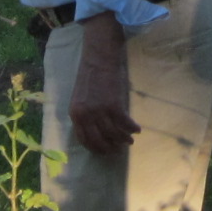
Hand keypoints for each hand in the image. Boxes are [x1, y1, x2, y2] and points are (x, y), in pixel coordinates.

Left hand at [69, 15, 136, 156]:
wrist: (98, 59)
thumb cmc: (90, 76)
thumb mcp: (80, 98)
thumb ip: (84, 114)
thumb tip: (95, 130)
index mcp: (75, 114)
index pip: (84, 139)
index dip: (96, 148)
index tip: (105, 151)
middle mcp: (85, 115)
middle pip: (99, 140)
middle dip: (110, 148)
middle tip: (118, 150)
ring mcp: (99, 111)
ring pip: (113, 133)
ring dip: (123, 139)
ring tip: (129, 141)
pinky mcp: (113, 105)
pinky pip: (124, 123)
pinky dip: (131, 129)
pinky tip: (137, 130)